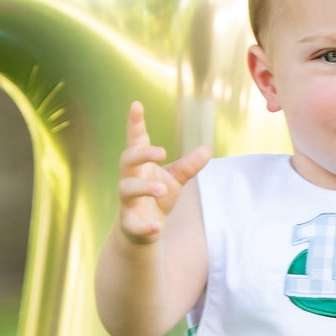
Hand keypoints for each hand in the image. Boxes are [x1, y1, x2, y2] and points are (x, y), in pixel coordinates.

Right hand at [117, 100, 210, 244]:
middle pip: (126, 160)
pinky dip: (145, 227)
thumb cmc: (157, 198)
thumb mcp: (175, 179)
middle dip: (141, 154)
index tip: (137, 105)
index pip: (135, 141)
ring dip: (144, 188)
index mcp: (140, 166)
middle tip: (161, 152)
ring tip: (162, 190)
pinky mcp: (129, 224)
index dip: (134, 123)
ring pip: (126, 189)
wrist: (143, 231)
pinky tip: (157, 228)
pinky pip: (133, 224)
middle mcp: (129, 179)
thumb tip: (208, 149)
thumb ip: (189, 165)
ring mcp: (127, 202)